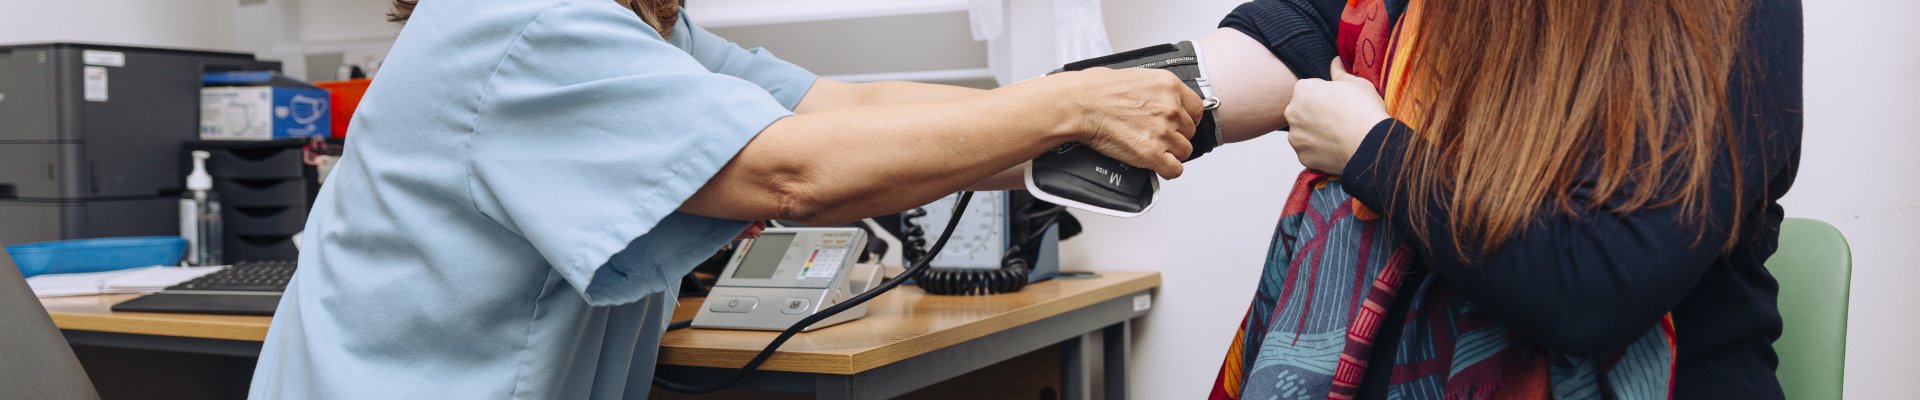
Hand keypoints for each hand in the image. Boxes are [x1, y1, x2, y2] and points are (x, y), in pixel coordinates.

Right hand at [1053, 67, 1204, 178]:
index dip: (1187, 118)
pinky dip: (1167, 169)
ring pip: (1184, 151)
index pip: (1197, 109)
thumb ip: (1159, 90)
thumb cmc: (1098, 89)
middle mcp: (1171, 108)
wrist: (1079, 104)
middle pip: (1190, 131)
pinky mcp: (1151, 153)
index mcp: (1170, 86)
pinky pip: (1174, 169)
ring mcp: (1163, 131)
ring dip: (1170, 152)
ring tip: (1152, 147)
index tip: (1178, 123)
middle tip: (1155, 135)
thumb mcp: (1138, 76)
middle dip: (1175, 135)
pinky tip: (1156, 163)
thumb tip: (1165, 101)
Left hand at [1284, 59, 1388, 174]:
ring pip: (1304, 132)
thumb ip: (1340, 73)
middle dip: (1317, 114)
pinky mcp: (1302, 156)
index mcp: (1303, 90)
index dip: (1327, 95)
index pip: (1310, 89)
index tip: (1340, 102)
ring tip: (1339, 135)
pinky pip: (1309, 151)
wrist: (1370, 143)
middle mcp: (1292, 112)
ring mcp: (1295, 137)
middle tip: (1340, 119)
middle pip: (1303, 111)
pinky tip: (1336, 148)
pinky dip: (1319, 151)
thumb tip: (1336, 62)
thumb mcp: (1357, 83)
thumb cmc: (1365, 109)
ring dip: (1316, 133)